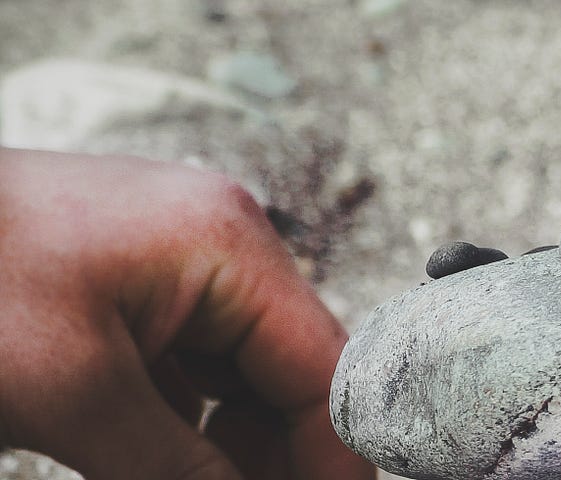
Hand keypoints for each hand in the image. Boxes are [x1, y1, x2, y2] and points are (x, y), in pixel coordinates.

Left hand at [0, 149, 372, 478]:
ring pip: (241, 382)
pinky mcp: (136, 288)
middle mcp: (219, 245)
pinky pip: (191, 371)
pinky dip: (184, 428)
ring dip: (229, 450)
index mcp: (229, 246)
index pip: (325, 371)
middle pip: (288, 377)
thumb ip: (183, 471)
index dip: (332, 462)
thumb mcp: (77, 396)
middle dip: (276, 459)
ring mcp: (177, 264)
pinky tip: (159, 464)